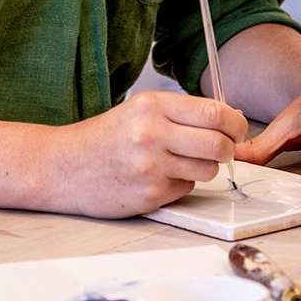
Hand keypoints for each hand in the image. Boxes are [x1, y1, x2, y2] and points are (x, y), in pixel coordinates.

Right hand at [46, 91, 247, 217]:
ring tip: (184, 161)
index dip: (234, 122)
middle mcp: (151, 133)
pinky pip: (187, 189)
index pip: (214, 111)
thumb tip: (230, 118)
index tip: (236, 127)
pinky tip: (160, 176)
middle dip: (229, 148)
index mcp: (152, 105)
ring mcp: (150, 167)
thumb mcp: (141, 109)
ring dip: (205, 167)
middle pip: (219, 143)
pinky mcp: (149, 195)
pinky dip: (182, 184)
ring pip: (207, 169)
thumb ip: (182, 112)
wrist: (64, 166)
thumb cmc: (106, 137)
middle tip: (223, 148)